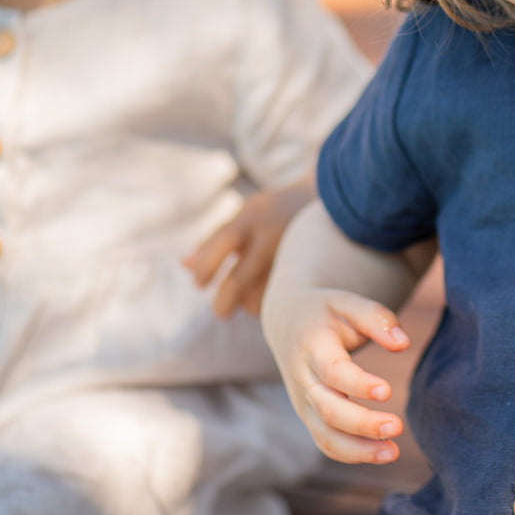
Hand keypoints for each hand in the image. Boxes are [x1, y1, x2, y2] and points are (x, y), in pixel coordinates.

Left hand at [184, 180, 314, 316]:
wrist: (330, 202)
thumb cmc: (275, 212)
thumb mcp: (245, 214)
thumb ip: (215, 238)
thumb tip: (184, 265)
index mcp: (253, 217)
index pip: (221, 242)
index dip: (205, 267)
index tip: (199, 284)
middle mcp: (272, 236)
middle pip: (239, 281)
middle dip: (224, 303)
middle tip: (221, 312)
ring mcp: (292, 256)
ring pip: (260, 297)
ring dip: (247, 305)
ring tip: (244, 303)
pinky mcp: (308, 272)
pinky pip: (281, 301)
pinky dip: (268, 305)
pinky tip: (265, 300)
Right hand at [266, 288, 410, 463]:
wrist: (287, 322)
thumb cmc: (326, 312)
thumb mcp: (348, 302)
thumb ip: (376, 318)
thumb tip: (402, 343)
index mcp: (312, 346)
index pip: (333, 371)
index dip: (358, 384)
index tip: (387, 391)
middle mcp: (304, 379)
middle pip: (329, 410)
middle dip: (362, 424)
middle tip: (397, 426)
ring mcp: (304, 402)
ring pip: (325, 435)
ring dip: (358, 450)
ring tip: (393, 452)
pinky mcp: (310, 417)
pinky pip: (327, 443)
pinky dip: (352, 454)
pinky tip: (382, 453)